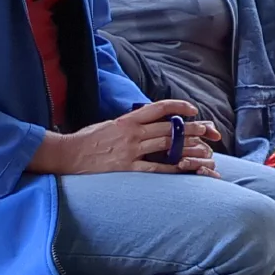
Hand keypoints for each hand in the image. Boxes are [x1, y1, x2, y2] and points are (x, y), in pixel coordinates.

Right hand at [30, 99, 220, 176]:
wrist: (65, 154)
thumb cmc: (86, 140)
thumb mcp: (109, 124)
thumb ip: (130, 124)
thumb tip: (148, 122)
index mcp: (128, 120)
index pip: (159, 108)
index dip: (179, 106)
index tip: (193, 109)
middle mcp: (132, 133)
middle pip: (169, 128)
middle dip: (192, 129)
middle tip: (208, 130)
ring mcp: (130, 151)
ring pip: (166, 146)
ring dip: (188, 147)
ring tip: (205, 149)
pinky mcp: (126, 168)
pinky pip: (155, 168)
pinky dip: (173, 167)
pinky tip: (186, 168)